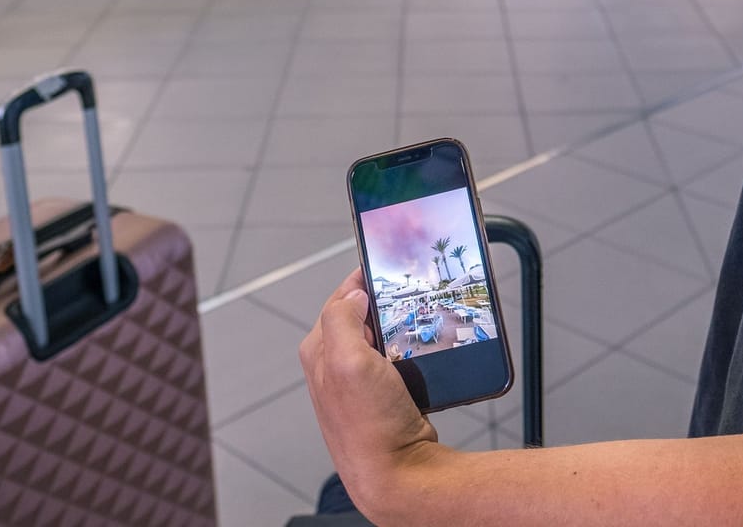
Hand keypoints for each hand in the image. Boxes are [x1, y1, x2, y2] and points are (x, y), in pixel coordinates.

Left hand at [300, 270, 444, 516]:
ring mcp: (359, 383)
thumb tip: (353, 295)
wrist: (399, 475)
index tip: (388, 268)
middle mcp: (335, 367)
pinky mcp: (382, 396)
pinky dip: (411, 352)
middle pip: (362, 317)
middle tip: (409, 299)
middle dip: (385, 306)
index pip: (340, 299)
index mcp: (320, 351)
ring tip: (419, 327)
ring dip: (401, 330)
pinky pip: (398, 361)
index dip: (363, 281)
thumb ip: (341, 318)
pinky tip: (423, 354)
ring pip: (382, 338)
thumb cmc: (370, 427)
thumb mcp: (348, 362)